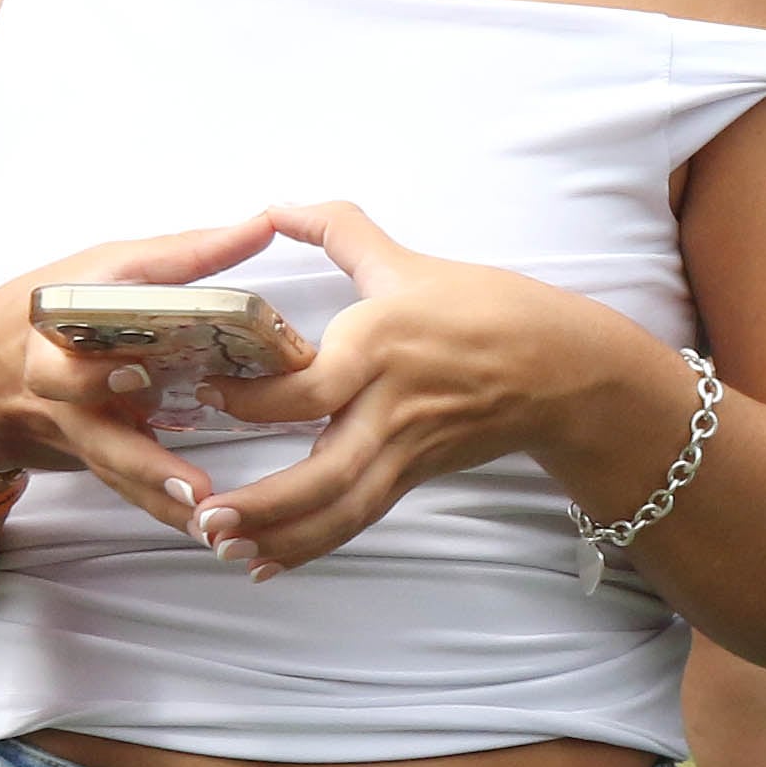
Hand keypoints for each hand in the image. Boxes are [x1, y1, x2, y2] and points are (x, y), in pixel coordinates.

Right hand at [0, 215, 278, 524]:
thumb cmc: (52, 313)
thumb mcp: (103, 270)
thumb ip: (184, 254)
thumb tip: (263, 223)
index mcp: (62, 305)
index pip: (98, 293)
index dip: (144, 292)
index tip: (145, 359)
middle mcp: (53, 360)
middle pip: (74, 386)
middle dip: (117, 403)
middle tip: (171, 422)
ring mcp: (62, 413)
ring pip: (100, 448)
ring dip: (149, 478)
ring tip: (200, 504)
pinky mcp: (78, 448)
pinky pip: (117, 480)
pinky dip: (155, 504)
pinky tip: (199, 525)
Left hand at [175, 201, 651, 577]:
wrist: (560, 368)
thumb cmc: (487, 309)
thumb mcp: (407, 261)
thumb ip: (336, 228)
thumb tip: (276, 204)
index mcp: (379, 348)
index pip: (308, 388)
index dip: (253, 399)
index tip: (208, 392)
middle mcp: (389, 407)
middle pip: (322, 472)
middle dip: (262, 503)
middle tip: (205, 517)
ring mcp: (404, 449)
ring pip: (339, 509)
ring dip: (281, 536)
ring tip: (224, 548)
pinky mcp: (414, 475)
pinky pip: (356, 519)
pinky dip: (310, 545)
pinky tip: (266, 562)